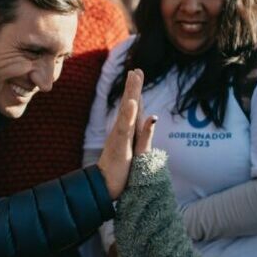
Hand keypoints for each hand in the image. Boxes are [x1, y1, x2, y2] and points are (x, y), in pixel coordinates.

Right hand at [97, 70, 155, 198]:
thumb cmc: (122, 171)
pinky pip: (124, 128)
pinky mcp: (119, 146)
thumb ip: (145, 134)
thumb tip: (151, 117)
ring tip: (133, 77)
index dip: (136, 90)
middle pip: (129, 104)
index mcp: (128, 131)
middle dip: (133, 86)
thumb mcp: (139, 151)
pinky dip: (128, 114)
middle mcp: (122, 131)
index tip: (137, 72)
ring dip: (130, 94)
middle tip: (136, 69)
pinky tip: (131, 103)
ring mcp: (119, 137)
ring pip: (126, 111)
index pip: (134, 107)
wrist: (105, 187)